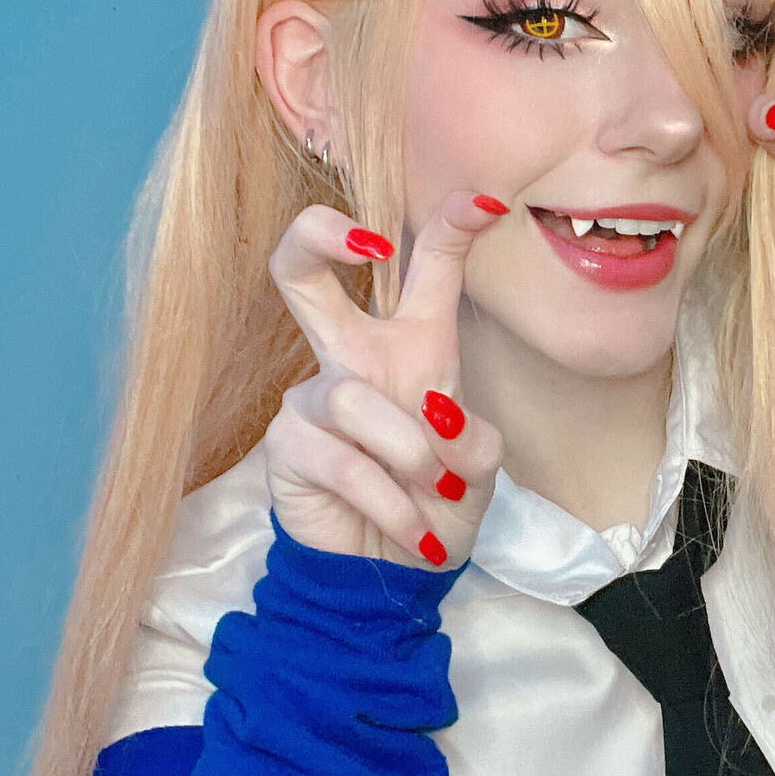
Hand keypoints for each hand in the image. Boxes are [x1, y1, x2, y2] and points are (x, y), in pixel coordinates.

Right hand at [263, 194, 506, 566]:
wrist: (393, 573)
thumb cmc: (436, 504)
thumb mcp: (477, 470)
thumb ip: (473, 439)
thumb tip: (435, 418)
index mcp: (412, 343)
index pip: (424, 268)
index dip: (451, 227)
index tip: (486, 202)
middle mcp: (354, 355)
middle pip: (300, 271)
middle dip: (317, 237)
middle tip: (366, 242)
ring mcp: (313, 396)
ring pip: (354, 398)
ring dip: (407, 453)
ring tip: (434, 495)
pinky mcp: (288, 442)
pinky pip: (342, 459)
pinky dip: (391, 501)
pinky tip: (414, 529)